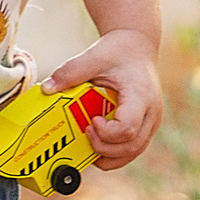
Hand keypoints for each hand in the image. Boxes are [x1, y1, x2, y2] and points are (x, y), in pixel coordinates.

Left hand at [47, 29, 162, 169]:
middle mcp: (151, 112)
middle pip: (131, 146)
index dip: (106, 133)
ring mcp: (151, 121)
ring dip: (111, 154)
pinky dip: (116, 150)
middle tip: (86, 133)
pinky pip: (133, 146)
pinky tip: (99, 142)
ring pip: (134, 151)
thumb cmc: (119, 51)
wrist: (137, 45)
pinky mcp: (147, 125)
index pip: (127, 128)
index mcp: (140, 95)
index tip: (91, 120)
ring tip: (90, 141)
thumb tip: (47, 88)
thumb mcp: (93, 57)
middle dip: (104, 148)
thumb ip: (70, 72)